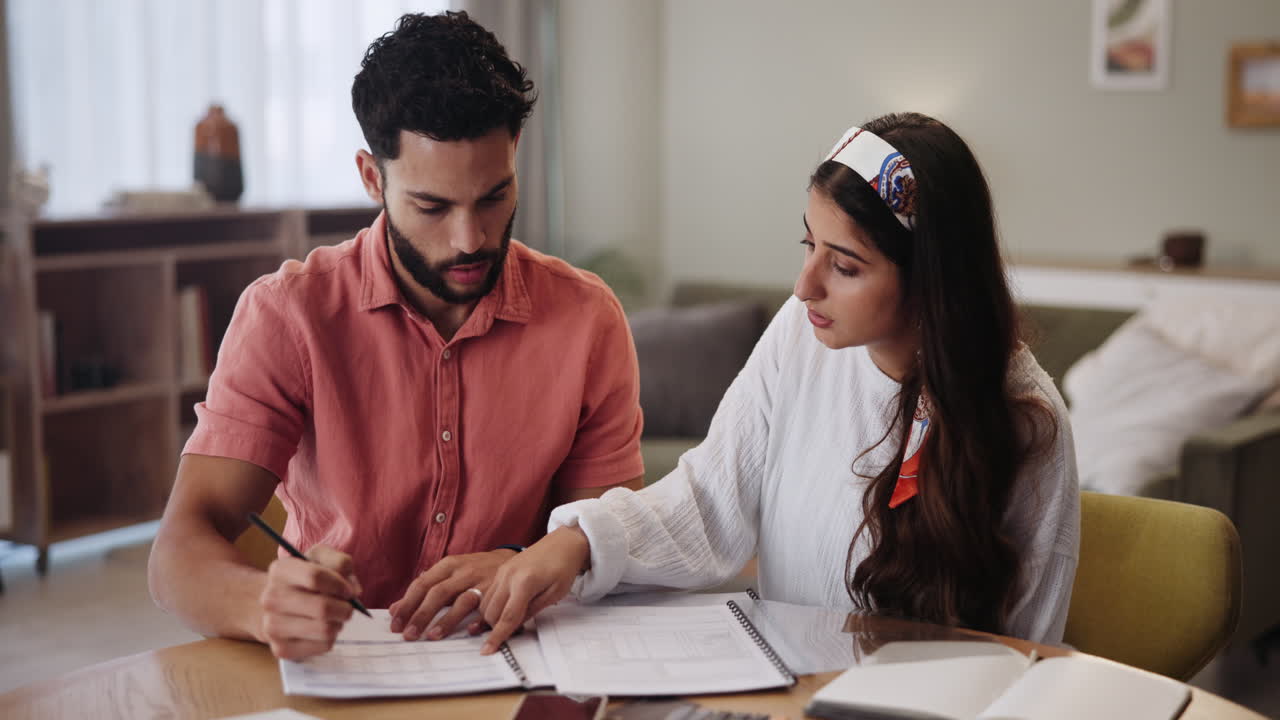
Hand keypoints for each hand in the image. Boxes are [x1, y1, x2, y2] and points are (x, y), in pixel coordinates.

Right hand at [258, 545, 361, 660]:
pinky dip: (331, 638)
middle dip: (344, 608)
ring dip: (338, 624)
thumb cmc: (305, 579)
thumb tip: (353, 590)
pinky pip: (323, 646)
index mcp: (280, 571)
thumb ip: (340, 563)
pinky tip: (322, 630)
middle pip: (322, 608)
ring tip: (334, 617)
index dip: (339, 584)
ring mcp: (272, 626)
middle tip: (347, 607)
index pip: (315, 577)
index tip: (348, 590)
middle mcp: (271, 598)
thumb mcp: (321, 559)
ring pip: (325, 630)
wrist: (278, 606)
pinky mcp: (282, 648)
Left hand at [389, 549, 519, 640]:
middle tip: (408, 635)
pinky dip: (480, 621)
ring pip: (462, 601)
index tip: (395, 624)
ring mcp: (482, 582)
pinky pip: (489, 609)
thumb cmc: (473, 570)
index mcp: (448, 565)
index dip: (407, 605)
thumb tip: (394, 609)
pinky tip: (471, 631)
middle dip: (421, 614)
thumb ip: (423, 590)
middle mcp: (464, 572)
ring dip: (446, 620)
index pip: (422, 584)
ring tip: (432, 636)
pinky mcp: (499, 593)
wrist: (510, 560)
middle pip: (438, 593)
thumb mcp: (448, 573)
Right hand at [478, 526, 591, 653]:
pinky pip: (489, 593)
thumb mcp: (554, 594)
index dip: (497, 636)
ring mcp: (502, 571)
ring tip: (510, 621)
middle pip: (491, 612)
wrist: (564, 542)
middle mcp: (508, 575)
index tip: (487, 651)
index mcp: (524, 582)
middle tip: (510, 634)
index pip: (507, 617)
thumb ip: (532, 611)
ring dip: (492, 617)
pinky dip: (493, 605)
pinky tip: (506, 608)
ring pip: (485, 603)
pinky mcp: (501, 569)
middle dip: (495, 628)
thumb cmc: (564, 567)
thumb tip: (514, 628)